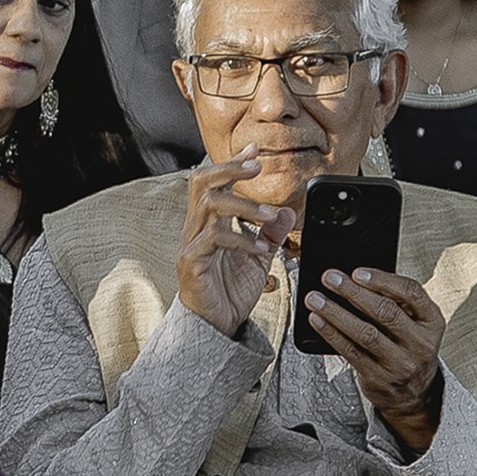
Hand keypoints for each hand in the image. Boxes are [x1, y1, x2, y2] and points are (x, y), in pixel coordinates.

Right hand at [178, 147, 297, 339]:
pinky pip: (214, 239)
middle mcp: (196, 228)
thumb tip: (286, 211)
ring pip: (210, 205)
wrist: (216, 326)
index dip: (233, 163)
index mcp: (209, 223)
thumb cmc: (229, 292)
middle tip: (257, 166)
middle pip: (202, 182)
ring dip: (245, 206)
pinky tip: (260, 248)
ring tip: (270, 216)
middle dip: (230, 169)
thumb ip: (270, 233)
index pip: (214, 182)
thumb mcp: (258, 258)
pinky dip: (241, 239)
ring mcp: (191, 243)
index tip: (254, 149)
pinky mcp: (190, 262)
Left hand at [303, 267, 448, 453]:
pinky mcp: (379, 378)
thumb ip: (397, 303)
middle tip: (329, 278)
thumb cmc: (408, 347)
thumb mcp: (416, 324)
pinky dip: (332, 334)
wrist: (414, 394)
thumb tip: (355, 279)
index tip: (357, 272)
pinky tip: (318, 321)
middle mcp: (421, 343)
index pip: (411, 293)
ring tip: (315, 299)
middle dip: (353, 292)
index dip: (383, 280)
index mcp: (432, 321)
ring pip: (365, 333)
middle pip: (385, 312)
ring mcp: (401, 364)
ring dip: (336, 313)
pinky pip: (351, 352)